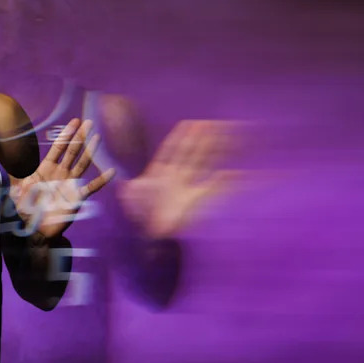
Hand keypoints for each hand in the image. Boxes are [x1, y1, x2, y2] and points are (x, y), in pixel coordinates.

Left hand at [10, 118, 114, 239]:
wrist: (33, 230)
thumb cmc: (24, 209)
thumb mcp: (16, 188)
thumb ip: (14, 171)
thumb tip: (6, 152)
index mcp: (46, 169)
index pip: (58, 148)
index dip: (66, 135)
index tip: (74, 122)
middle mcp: (60, 174)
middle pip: (72, 151)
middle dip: (80, 137)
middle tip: (89, 122)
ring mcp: (69, 184)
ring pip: (82, 164)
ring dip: (90, 151)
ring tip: (98, 137)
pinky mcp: (76, 197)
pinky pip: (91, 187)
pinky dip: (101, 180)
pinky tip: (111, 171)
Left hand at [118, 120, 237, 238]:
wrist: (157, 238)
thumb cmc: (145, 219)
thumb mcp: (135, 203)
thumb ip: (131, 194)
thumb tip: (123, 186)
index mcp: (161, 174)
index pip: (171, 151)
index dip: (180, 137)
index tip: (189, 124)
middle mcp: (176, 176)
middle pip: (191, 153)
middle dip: (202, 139)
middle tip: (213, 123)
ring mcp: (189, 186)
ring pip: (205, 163)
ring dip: (216, 151)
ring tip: (229, 138)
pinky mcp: (199, 197)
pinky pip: (216, 185)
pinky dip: (230, 179)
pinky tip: (240, 171)